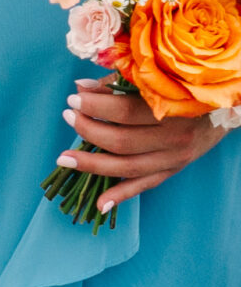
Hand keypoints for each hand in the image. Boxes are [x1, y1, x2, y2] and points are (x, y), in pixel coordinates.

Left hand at [59, 78, 229, 212]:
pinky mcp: (172, 171)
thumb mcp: (155, 82)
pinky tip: (99, 204)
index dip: (95, 106)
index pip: (125, 112)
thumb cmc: (182, 90)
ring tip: (64, 158)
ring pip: (128, 168)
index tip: (73, 97)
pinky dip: (121, 195)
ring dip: (92, 164)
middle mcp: (173, 140)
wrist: (221, 112)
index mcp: (171, 111)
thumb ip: (118, 84)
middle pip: (122, 142)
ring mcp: (173, 160)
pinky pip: (144, 186)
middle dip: (88, 130)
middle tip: (68, 116)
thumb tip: (81, 88)